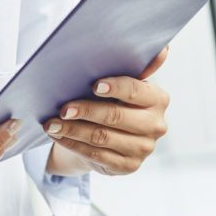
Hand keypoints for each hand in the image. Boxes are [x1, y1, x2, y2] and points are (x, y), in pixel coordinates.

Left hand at [44, 46, 169, 175]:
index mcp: (158, 99)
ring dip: (73, 130)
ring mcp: (143, 149)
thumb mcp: (124, 83)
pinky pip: (96, 155)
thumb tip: (163, 49)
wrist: (112, 135)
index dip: (115, 87)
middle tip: (63, 108)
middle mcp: (155, 125)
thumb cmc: (116, 100)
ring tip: (52, 124)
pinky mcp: (128, 166)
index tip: (94, 85)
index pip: (136, 90)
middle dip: (86, 111)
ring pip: (102, 138)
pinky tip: (59, 137)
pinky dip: (74, 145)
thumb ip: (137, 67)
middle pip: (116, 116)